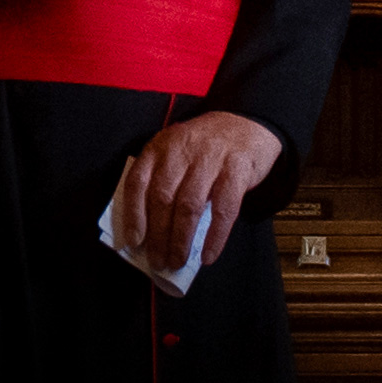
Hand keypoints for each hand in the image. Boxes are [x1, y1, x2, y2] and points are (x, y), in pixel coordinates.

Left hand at [116, 111, 282, 270]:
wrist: (247, 120)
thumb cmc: (205, 146)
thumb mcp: (177, 151)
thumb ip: (162, 180)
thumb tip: (149, 232)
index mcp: (161, 145)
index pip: (139, 181)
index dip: (134, 214)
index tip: (134, 241)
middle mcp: (183, 148)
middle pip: (163, 198)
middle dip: (158, 236)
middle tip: (158, 262)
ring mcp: (211, 156)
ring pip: (189, 205)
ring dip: (181, 239)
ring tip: (177, 261)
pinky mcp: (237, 166)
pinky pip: (224, 207)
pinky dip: (215, 236)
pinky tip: (208, 255)